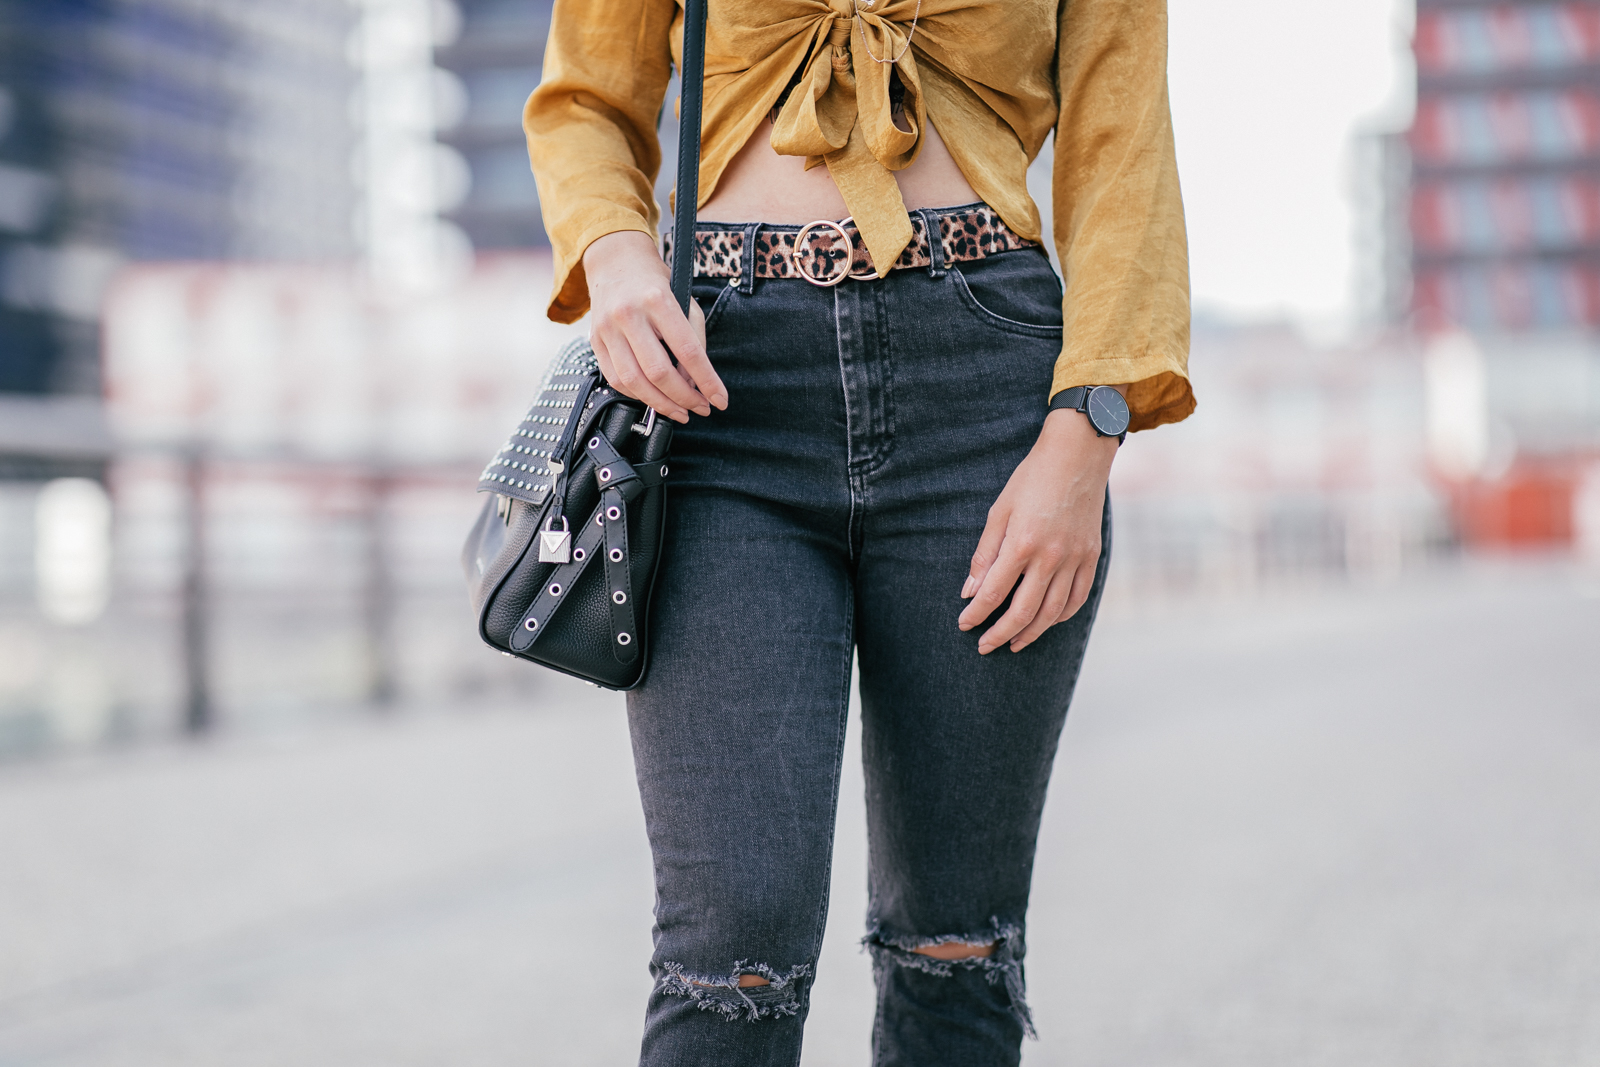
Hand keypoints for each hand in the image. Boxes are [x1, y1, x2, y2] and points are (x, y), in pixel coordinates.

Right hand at [583, 230, 727, 422]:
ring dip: (661, 404)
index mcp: (658, 300)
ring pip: (634, 382)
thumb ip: (694, 339)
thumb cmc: (655, 283)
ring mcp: (608, 329)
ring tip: (679, 411)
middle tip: (700, 408)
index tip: (720, 400)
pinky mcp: (595, 342)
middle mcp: (629, 315)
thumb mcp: (684, 299)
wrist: (614, 262)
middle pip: (659, 372)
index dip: (707, 381)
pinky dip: (638, 395)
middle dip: (684, 398)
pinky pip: (616, 380)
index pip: (688, 351)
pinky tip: (654, 397)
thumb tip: (694, 382)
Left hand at [957, 403, 1121, 653]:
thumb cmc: (1032, 479)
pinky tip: (1046, 621)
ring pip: (1053, 612)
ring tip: (1014, 643)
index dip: (976, 614)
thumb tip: (970, 591)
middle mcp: (1052, 557)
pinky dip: (1061, 616)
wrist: (1078, 455)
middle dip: (1000, 634)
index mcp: (1023, 544)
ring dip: (1031, 633)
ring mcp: (1075, 559)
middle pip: (1023, 611)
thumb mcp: (1000, 511)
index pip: (994, 593)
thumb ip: (985, 554)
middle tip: (984, 646)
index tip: (964, 625)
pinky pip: (1078, 598)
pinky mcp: (1092, 556)